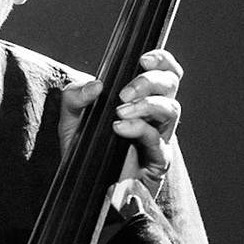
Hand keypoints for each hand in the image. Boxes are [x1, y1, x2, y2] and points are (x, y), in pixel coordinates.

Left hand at [60, 48, 181, 192]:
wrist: (82, 185)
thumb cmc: (84, 148)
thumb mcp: (71, 118)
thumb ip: (75, 96)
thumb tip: (96, 86)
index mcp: (141, 98)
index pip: (164, 72)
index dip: (161, 60)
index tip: (143, 58)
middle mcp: (155, 115)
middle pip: (171, 85)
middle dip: (150, 81)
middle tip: (124, 93)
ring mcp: (159, 137)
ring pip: (172, 110)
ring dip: (148, 105)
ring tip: (120, 112)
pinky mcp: (157, 160)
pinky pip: (159, 141)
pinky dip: (140, 129)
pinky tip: (120, 128)